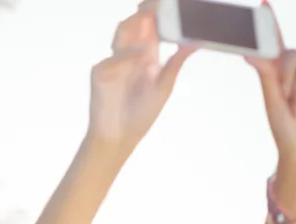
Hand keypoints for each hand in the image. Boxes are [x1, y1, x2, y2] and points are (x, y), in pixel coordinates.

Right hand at [87, 0, 197, 162]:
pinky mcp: (100, 74)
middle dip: (147, 8)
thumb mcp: (164, 87)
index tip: (174, 2)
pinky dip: (127, 57)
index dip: (160, 9)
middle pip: (136, 21)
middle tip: (160, 2)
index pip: (152, 23)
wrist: (120, 138)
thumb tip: (195, 41)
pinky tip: (141, 57)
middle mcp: (129, 53)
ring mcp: (113, 61)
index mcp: (145, 53)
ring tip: (151, 18)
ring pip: (122, 32)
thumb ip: (176, 62)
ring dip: (136, 25)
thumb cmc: (139, 115)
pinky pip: (113, 59)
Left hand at [245, 1, 295, 200]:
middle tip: (284, 97)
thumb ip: (266, 75)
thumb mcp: (272, 103)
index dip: (271, 25)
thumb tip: (251, 53)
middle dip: (286, 74)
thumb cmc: (284, 133)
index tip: (262, 4)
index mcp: (280, 79)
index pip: (277, 46)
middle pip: (293, 55)